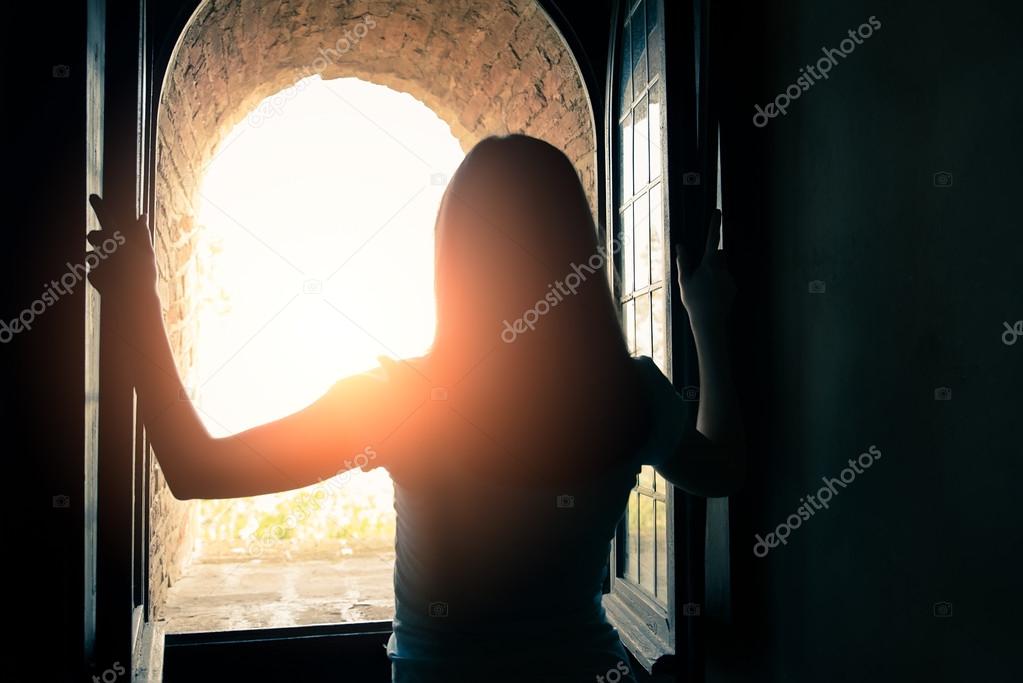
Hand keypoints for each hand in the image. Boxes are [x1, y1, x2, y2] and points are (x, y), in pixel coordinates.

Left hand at [86, 194, 158, 316]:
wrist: (132, 302)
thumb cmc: (143, 276)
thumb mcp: (147, 253)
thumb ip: (141, 233)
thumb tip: (142, 215)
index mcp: (117, 240)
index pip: (106, 217)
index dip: (99, 206)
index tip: (93, 196)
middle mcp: (103, 249)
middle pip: (93, 235)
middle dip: (97, 237)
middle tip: (107, 244)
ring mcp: (96, 263)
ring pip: (93, 254)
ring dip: (101, 259)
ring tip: (117, 270)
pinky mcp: (91, 276)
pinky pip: (94, 271)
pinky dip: (102, 275)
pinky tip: (114, 282)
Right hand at [676, 209, 734, 325]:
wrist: (710, 322)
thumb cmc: (694, 301)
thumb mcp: (684, 281)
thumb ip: (683, 261)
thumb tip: (680, 245)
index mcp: (709, 264)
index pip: (713, 239)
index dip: (714, 224)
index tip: (717, 211)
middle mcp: (722, 268)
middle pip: (719, 255)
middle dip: (712, 258)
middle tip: (700, 273)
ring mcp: (729, 278)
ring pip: (722, 268)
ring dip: (714, 273)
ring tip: (704, 290)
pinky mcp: (733, 287)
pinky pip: (726, 280)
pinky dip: (719, 284)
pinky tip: (711, 296)